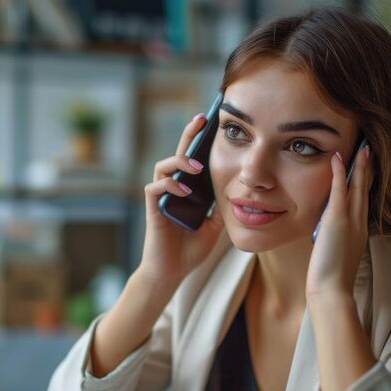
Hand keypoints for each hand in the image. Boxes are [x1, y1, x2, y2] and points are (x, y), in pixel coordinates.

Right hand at [138, 113, 224, 285]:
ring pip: (163, 166)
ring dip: (180, 161)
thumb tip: (238, 191)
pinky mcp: (152, 207)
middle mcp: (173, 188)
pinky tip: (184, 190)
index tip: (215, 124)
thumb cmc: (190, 249)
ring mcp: (161, 196)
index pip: (195, 160)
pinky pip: (155, 187)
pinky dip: (170, 185)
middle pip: (179, 153)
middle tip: (202, 119)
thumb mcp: (215, 226)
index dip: (203, 142)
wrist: (172, 272)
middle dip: (190, 135)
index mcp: (188, 190)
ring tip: (196, 165)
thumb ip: (221, 207)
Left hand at [306, 145, 372, 301]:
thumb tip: (326, 233)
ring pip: (358, 186)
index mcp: (360, 231)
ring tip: (363, 147)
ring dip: (360, 165)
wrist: (332, 291)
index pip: (364, 201)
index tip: (368, 167)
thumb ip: (335, 240)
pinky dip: (340, 172)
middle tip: (371, 149)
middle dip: (369, 169)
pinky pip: (340, 191)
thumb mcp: (336, 254)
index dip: (366, 183)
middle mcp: (360, 223)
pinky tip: (338, 157)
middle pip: (366, 190)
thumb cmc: (330, 279)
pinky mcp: (337, 220)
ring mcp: (350, 221)